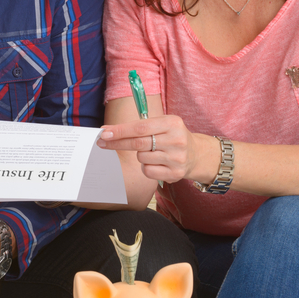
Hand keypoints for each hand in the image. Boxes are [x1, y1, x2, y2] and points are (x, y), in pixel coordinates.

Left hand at [97, 114, 214, 185]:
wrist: (196, 154)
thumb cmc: (172, 136)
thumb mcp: (163, 123)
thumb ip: (141, 125)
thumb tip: (111, 130)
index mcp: (172, 123)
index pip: (141, 127)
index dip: (120, 131)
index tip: (104, 132)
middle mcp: (176, 140)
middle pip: (138, 143)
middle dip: (117, 143)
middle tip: (102, 142)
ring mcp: (176, 159)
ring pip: (141, 158)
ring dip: (140, 155)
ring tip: (152, 151)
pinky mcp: (175, 174)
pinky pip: (148, 171)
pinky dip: (146, 167)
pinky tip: (156, 162)